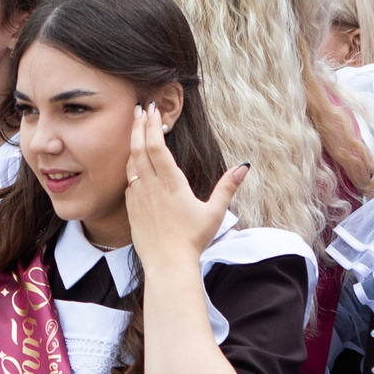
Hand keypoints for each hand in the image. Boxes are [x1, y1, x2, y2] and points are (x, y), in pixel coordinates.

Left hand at [124, 102, 247, 271]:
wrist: (168, 265)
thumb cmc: (193, 240)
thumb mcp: (215, 213)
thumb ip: (227, 187)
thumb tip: (244, 167)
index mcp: (172, 184)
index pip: (157, 148)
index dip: (152, 126)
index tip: (151, 110)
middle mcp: (152, 187)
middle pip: (140, 149)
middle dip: (139, 126)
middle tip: (140, 108)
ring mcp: (139, 197)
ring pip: (131, 163)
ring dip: (132, 142)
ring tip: (135, 126)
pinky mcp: (132, 208)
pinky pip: (128, 181)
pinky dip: (130, 165)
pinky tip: (133, 159)